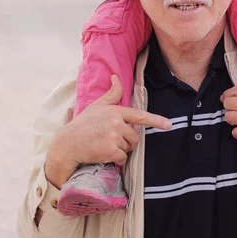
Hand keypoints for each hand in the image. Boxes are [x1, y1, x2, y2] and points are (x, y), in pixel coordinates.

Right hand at [45, 75, 170, 187]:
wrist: (67, 144)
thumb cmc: (82, 124)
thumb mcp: (97, 106)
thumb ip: (111, 94)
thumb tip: (116, 77)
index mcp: (115, 111)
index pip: (139, 116)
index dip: (156, 120)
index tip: (169, 125)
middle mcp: (116, 122)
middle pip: (134, 137)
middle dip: (126, 141)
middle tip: (110, 140)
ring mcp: (114, 136)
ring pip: (128, 148)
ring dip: (120, 151)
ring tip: (104, 146)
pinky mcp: (110, 150)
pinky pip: (122, 158)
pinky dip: (116, 160)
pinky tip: (105, 156)